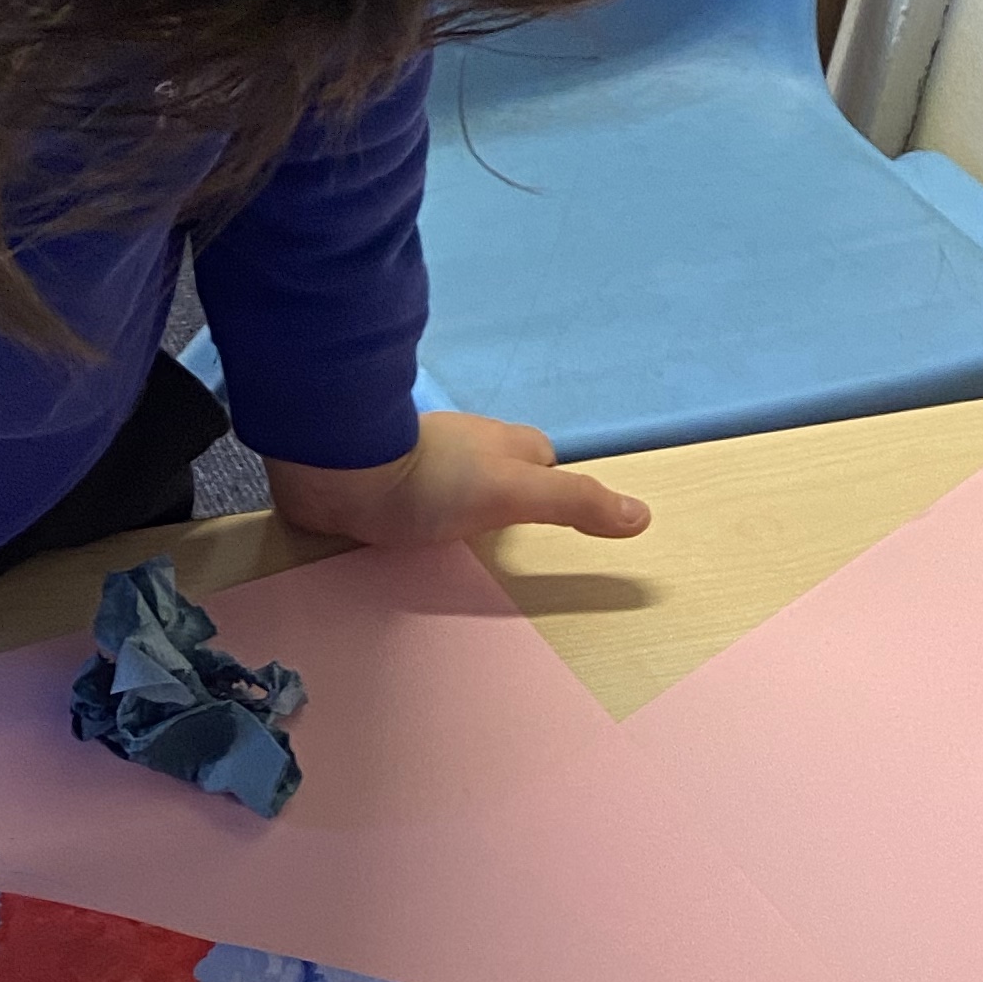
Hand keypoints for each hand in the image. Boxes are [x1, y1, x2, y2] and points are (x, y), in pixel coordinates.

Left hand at [265, 411, 649, 551]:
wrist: (341, 472)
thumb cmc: (436, 481)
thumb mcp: (517, 494)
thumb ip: (574, 504)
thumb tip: (641, 516)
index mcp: (501, 444)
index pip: (540, 461)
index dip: (547, 485)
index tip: (544, 516)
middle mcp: (463, 445)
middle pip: (498, 467)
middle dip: (502, 492)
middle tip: (501, 534)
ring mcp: (417, 459)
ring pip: (451, 478)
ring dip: (454, 499)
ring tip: (453, 537)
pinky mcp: (376, 477)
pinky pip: (405, 491)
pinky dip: (410, 506)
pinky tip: (404, 529)